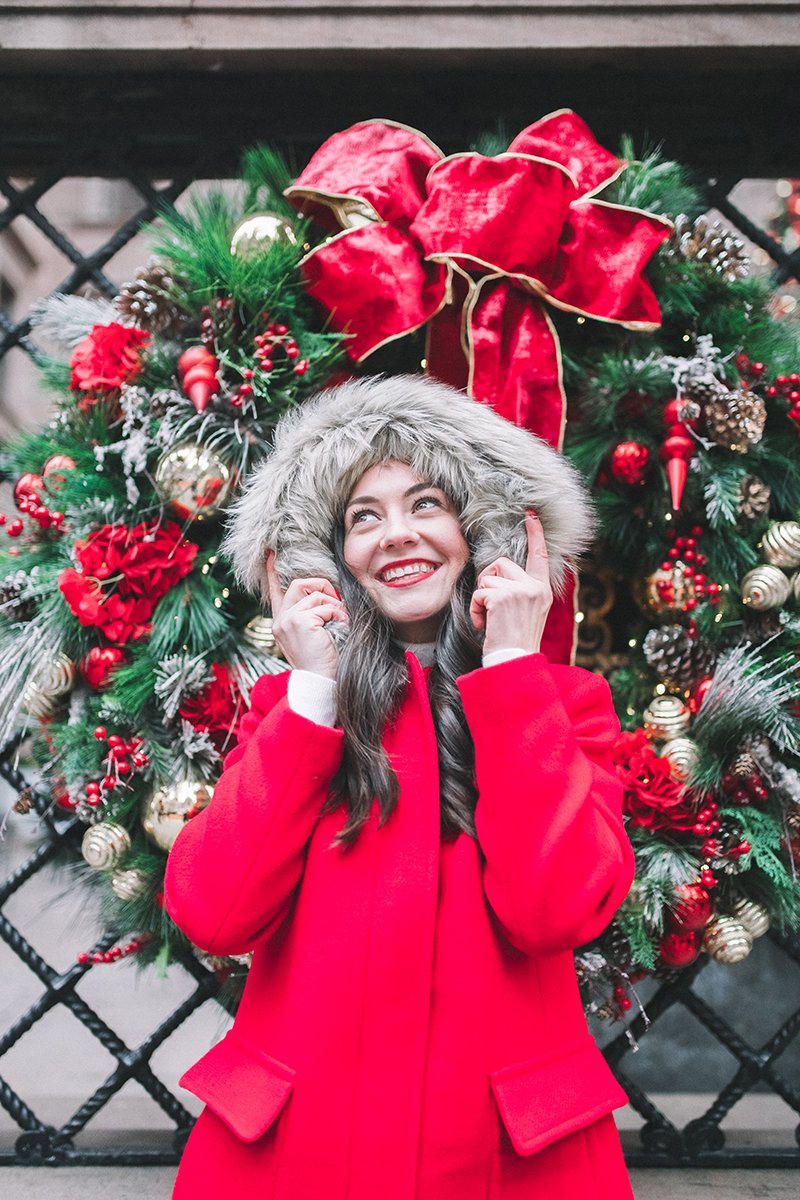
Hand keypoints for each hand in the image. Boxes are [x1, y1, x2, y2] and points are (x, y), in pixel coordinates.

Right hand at [266, 551, 348, 679]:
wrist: (322, 681)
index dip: (273, 571)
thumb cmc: (323, 660)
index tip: (271, 554)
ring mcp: (288, 620)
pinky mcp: (300, 621)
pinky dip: (338, 614)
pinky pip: (326, 606)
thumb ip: (311, 615)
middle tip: (336, 602)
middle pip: (300, 584)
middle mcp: (280, 620)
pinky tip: (341, 627)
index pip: (275, 592)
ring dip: (334, 606)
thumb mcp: (313, 635)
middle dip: (322, 586)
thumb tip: (323, 594)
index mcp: (281, 623)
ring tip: (341, 621)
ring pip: (316, 595)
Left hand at [469, 511, 552, 655]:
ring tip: (489, 619)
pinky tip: (483, 624)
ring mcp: (521, 591)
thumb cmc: (515, 640)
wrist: (515, 663)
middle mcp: (535, 587)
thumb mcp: (526, 612)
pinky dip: (475, 609)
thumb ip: (519, 590)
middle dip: (488, 581)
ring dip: (481, 598)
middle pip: (501, 563)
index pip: (540, 557)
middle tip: (490, 606)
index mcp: (542, 590)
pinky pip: (479, 592)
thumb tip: (500, 571)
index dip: (535, 534)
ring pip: (487, 578)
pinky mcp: (503, 597)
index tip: (531, 515)